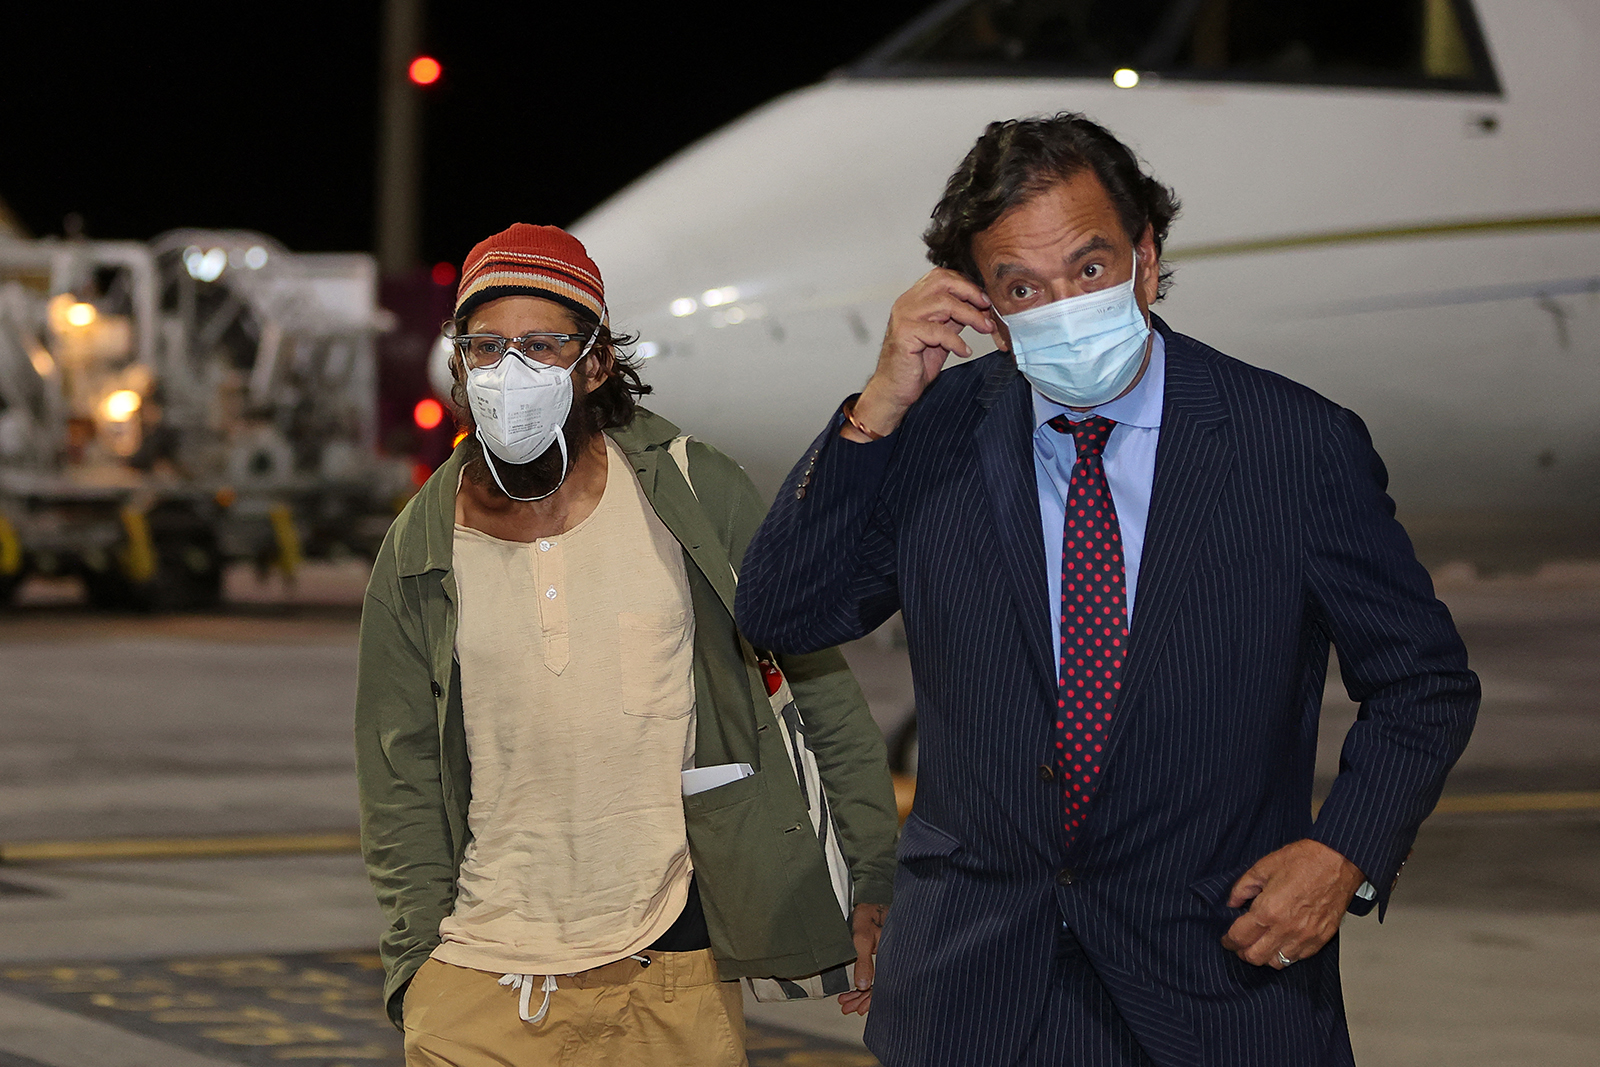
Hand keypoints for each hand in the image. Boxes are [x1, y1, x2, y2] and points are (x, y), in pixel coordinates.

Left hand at [838, 903, 886, 1014]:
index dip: (872, 1000)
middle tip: (847, 1008)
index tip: (859, 1009)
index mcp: (893, 958)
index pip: (885, 986)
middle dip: (862, 1000)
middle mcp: (892, 960)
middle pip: (879, 987)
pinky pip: (872, 973)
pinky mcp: (880, 955)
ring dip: (860, 994)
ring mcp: (886, 958)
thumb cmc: (869, 914)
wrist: (870, 898)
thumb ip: (864, 961)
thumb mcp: (863, 937)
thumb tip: (863, 985)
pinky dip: (862, 982)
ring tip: (845, 1002)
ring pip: (874, 982)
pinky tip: (852, 989)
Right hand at [844, 270, 995, 440]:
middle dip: (970, 292)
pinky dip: (957, 341)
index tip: (984, 299)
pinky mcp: (905, 334)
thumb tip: (979, 307)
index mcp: (914, 299)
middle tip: (987, 307)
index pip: (941, 276)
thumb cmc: (915, 364)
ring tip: (985, 329)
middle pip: (942, 281)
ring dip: (970, 316)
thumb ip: (955, 318)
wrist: (895, 389)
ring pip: (944, 304)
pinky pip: (938, 332)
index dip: (966, 284)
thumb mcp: (941, 336)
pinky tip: (964, 351)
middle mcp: (906, 303)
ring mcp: (904, 317)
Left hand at [1221, 839, 1365, 967]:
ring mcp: (1305, 937)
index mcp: (1268, 911)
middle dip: (1242, 952)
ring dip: (1264, 956)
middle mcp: (1286, 929)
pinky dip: (1286, 954)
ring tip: (1260, 944)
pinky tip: (1281, 942)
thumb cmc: (1304, 860)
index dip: (1228, 941)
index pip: (1240, 938)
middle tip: (1240, 943)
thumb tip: (1232, 902)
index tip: (1226, 939)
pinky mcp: (1321, 938)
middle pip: (1255, 957)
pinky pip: (1298, 958)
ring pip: (1277, 962)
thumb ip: (1242, 888)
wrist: (1337, 860)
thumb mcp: (1263, 867)